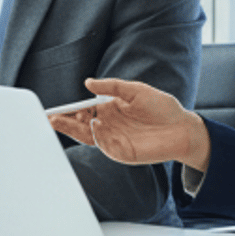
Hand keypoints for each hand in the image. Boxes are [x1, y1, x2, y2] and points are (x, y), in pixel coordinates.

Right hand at [48, 78, 210, 170]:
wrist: (184, 127)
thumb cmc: (162, 107)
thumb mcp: (136, 90)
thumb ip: (112, 87)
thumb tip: (88, 83)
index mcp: (110, 110)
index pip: (84, 111)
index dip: (70, 110)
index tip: (55, 109)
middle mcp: (109, 126)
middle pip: (81, 126)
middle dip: (65, 123)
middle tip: (50, 118)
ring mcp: (115, 140)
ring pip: (89, 137)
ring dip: (76, 130)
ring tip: (65, 120)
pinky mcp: (124, 152)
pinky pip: (106, 146)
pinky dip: (98, 137)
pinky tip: (94, 125)